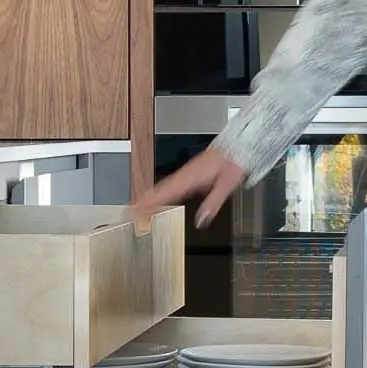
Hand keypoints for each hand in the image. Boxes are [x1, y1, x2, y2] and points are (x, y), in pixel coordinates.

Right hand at [131, 148, 246, 228]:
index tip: (137, 211)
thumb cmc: (232, 162)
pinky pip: (169, 183)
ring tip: (137, 207)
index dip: (149, 203)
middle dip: (143, 201)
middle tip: (130, 212)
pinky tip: (158, 197)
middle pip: (158, 189)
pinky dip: (159, 191)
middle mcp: (184, 175)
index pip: (165, 193)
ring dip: (149, 196)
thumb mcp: (226, 185)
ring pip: (162, 186)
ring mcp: (185, 173)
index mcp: (190, 178)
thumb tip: (202, 221)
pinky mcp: (188, 173)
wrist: (236, 146)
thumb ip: (212, 204)